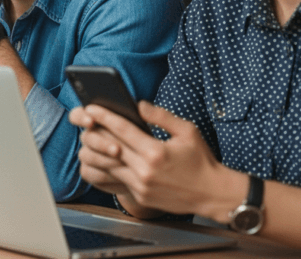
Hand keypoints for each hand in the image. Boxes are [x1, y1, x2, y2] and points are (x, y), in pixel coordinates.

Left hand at [72, 102, 238, 218]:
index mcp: (156, 152)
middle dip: (95, 131)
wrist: (214, 195)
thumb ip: (161, 116)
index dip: (104, 116)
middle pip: (109, 146)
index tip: (91, 106)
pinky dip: (107, 168)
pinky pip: (115, 180)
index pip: (122, 129)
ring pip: (107, 165)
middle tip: (86, 121)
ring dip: (97, 151)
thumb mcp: (188, 132)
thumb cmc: (202, 161)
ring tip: (92, 138)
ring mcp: (141, 186)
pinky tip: (102, 158)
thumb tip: (138, 104)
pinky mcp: (140, 196)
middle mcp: (145, 170)